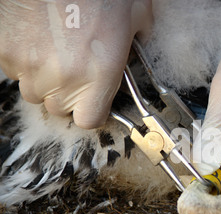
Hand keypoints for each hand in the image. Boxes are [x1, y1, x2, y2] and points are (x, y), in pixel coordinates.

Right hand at [0, 0, 152, 128]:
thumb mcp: (137, 16)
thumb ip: (137, 48)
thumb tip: (137, 56)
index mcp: (100, 73)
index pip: (89, 120)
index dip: (92, 111)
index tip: (94, 101)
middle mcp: (64, 76)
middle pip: (59, 107)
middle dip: (68, 92)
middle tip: (76, 66)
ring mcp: (29, 64)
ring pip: (33, 90)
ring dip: (44, 78)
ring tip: (56, 48)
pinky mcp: (5, 49)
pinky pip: (13, 69)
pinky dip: (24, 59)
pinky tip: (37, 37)